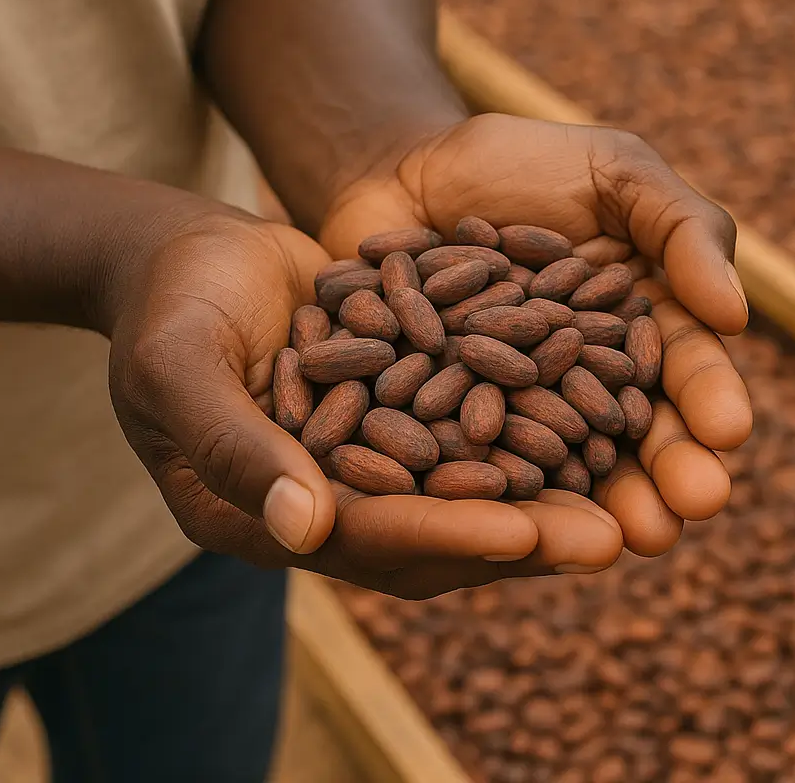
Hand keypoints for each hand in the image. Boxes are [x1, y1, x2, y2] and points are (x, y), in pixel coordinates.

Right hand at [105, 205, 623, 597]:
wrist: (189, 255)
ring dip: (542, 494)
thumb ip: (233, 445)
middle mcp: (325, 499)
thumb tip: (306, 529)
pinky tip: (591, 417)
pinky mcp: (396, 407)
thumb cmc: (169, 305)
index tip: (525, 532)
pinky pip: (467, 429)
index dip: (443, 534)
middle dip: (521, 535)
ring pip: (463, 487)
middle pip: (433, 530)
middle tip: (612, 539)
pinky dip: (525, 429)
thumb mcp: (180, 368)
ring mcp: (365, 456)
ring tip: (626, 496)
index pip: (365, 537)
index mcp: (264, 512)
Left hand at [320, 113, 752, 558]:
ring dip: (590, 505)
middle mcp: (584, 375)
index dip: (708, 400)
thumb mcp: (613, 169)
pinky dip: (492, 484)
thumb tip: (737, 316)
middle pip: (628, 429)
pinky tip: (509, 521)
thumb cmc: (517, 161)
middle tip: (678, 520)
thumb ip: (681, 227)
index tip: (727, 437)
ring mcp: (517, 402)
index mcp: (637, 319)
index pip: (683, 364)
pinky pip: (474, 453)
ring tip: (618, 546)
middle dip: (658, 475)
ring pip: (561, 458)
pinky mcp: (450, 416)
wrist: (403, 169)